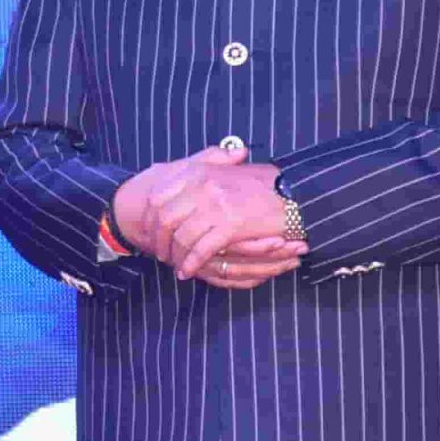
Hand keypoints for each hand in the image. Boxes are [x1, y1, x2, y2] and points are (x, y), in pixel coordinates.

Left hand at [114, 145, 304, 286]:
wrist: (292, 193)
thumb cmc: (259, 183)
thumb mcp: (223, 169)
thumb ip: (197, 172)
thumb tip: (165, 176)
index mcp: (197, 171)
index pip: (157, 196)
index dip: (149, 217)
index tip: (147, 231)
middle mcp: (201, 185)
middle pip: (164, 218)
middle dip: (158, 240)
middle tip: (157, 253)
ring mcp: (215, 204)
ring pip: (181, 236)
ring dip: (174, 255)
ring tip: (173, 265)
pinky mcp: (230, 223)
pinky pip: (202, 249)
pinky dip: (191, 263)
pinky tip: (187, 272)